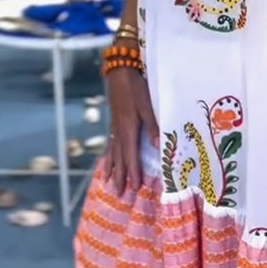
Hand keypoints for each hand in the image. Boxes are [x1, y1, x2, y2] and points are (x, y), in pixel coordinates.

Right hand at [104, 69, 158, 194]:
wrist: (120, 73)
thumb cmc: (136, 88)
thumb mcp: (147, 106)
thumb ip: (153, 126)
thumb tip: (158, 146)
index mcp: (128, 129)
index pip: (131, 155)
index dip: (133, 172)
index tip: (135, 187)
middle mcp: (119, 132)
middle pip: (119, 158)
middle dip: (120, 176)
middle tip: (118, 194)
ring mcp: (115, 128)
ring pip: (113, 153)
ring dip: (112, 169)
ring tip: (108, 183)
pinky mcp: (114, 123)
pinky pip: (111, 145)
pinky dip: (109, 156)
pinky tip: (108, 161)